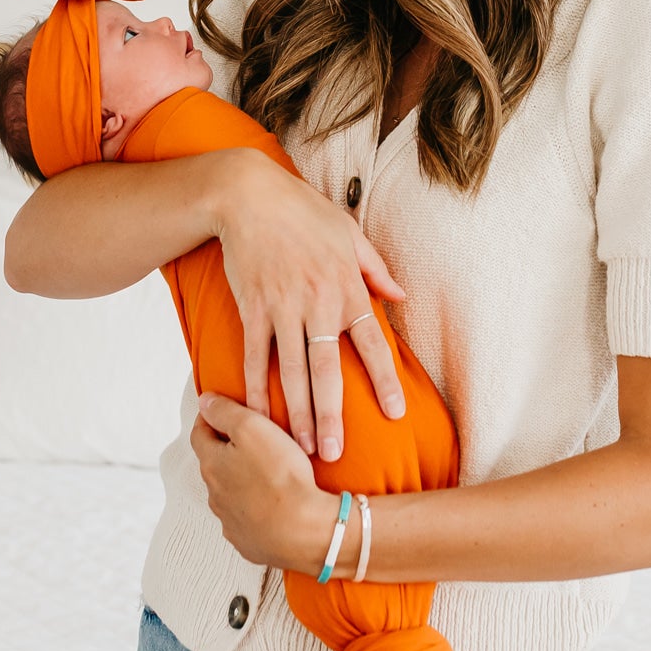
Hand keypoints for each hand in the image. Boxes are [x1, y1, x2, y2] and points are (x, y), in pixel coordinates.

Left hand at [191, 392, 342, 573]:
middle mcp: (215, 495)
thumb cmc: (281, 477)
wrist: (305, 531)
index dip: (210, 418)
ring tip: (268, 471)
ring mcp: (231, 522)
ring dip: (242, 481)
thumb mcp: (252, 428)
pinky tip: (275, 502)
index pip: (199, 434)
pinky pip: (247, 519)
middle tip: (251, 439)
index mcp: (211, 465)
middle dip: (227, 450)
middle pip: (214, 464)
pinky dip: (256, 508)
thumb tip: (205, 401)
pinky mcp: (249, 542)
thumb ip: (224, 412)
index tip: (222, 410)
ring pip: (230, 493)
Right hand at [211, 148, 406, 462]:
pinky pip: (254, 357)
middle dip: (331, 415)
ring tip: (301, 449)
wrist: (249, 195)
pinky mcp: (252, 308)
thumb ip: (375, 268)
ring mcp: (282, 308)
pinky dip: (255, 389)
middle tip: (334, 455)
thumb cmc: (302, 210)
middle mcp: (317, 302)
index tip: (395, 413)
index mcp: (346, 286)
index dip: (383, 379)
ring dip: (296, 413)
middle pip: (326, 369)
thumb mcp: (349, 232)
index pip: (371, 342)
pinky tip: (258, 418)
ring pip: (291, 372)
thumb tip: (402, 295)